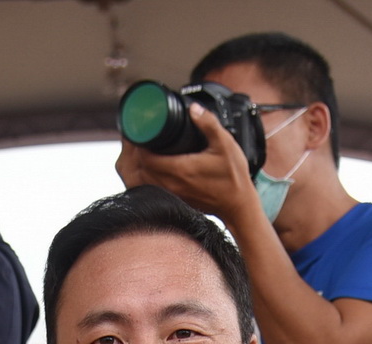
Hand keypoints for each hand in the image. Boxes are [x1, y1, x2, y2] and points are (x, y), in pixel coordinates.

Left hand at [115, 107, 261, 226]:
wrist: (237, 205)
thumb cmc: (232, 177)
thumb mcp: (225, 144)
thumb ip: (208, 124)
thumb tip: (192, 108)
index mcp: (180, 170)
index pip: (144, 157)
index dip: (138, 141)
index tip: (140, 128)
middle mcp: (170, 185)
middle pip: (137, 167)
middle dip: (134, 150)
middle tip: (137, 134)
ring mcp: (169, 194)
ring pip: (139, 180)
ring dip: (135, 163)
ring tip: (140, 147)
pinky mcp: (171, 199)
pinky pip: (146, 188)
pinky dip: (140, 176)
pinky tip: (146, 164)